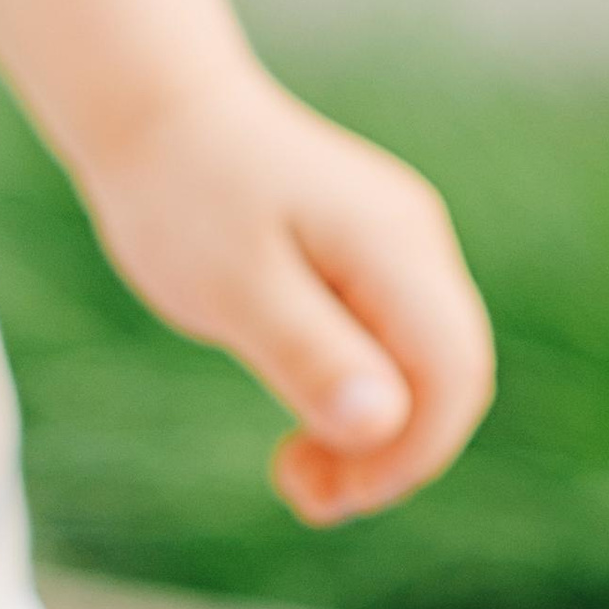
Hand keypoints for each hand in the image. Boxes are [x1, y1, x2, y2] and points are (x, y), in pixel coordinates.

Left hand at [81, 64, 496, 528]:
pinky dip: (356, 405)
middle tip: (305, 496)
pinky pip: (391, 352)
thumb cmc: (181, 195)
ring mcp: (398, 249)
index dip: (412, 454)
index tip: (335, 496)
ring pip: (424, 373)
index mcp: (392, 246)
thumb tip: (381, 425)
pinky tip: (302, 429)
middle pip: (452, 380)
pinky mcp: (367, 262)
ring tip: (294, 472)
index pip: (454, 374)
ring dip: (372, 440)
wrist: (155, 112)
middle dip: (393, 457)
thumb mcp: (234, 288)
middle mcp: (414, 243)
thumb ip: (310, 353)